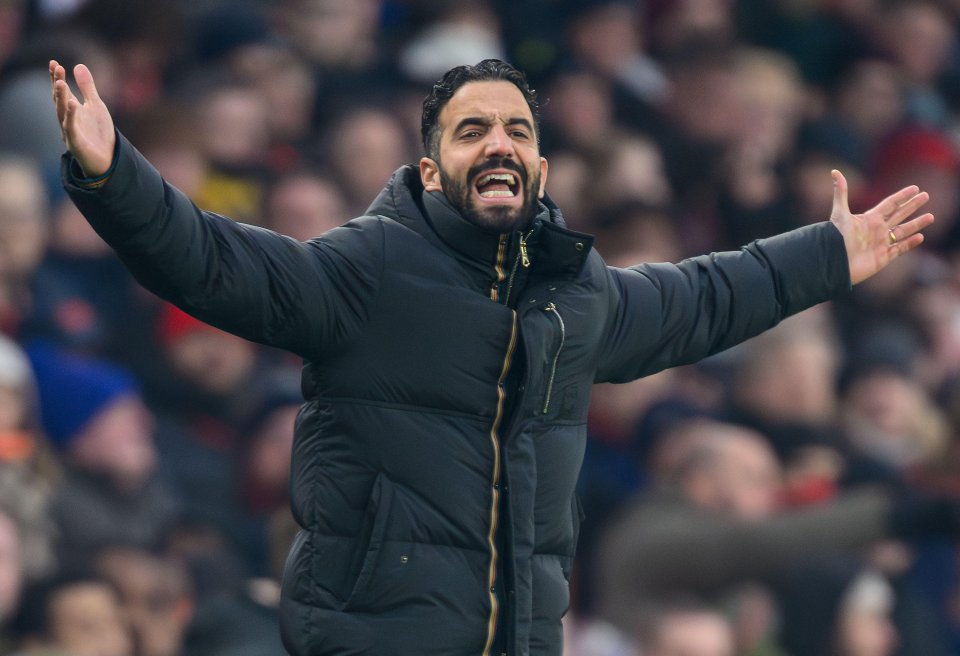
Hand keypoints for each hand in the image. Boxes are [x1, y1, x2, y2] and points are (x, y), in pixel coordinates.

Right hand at [49, 60, 115, 176]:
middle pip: (60, 100)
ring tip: (61, 83)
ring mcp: (69, 131)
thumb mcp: (96, 105)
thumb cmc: (99, 132)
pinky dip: (71, 116)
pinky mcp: (75, 143)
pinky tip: (72, 104)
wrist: (107, 158)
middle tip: (57, 68)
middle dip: (58, 84)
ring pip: (62, 113)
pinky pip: (71, 128)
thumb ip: (87, 87)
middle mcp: (67, 119)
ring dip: (61, 98)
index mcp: (72, 109)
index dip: (57, 77)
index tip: (54, 63)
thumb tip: (78, 65)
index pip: (62, 91)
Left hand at [830, 169, 933, 284]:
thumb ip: (841, 192)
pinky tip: (920, 237)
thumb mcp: (840, 213)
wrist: (834, 263)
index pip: (890, 204)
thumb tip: (835, 171)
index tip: (915, 188)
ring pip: (903, 232)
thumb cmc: (835, 238)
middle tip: (926, 195)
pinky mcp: (882, 258)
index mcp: (869, 219)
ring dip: (916, 224)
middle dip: (912, 205)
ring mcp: (880, 244)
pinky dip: (910, 243)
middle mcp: (876, 230)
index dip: (902, 196)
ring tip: (931, 216)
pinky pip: (899, 249)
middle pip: (899, 214)